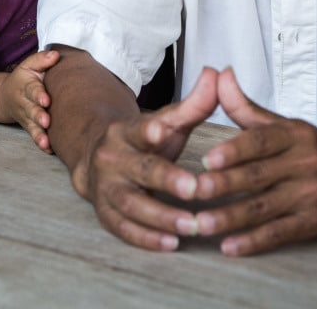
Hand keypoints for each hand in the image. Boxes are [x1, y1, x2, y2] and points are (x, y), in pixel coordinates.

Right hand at [0, 49, 59, 152]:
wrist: (5, 96)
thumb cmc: (24, 78)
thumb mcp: (29, 65)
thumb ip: (41, 60)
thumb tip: (55, 55)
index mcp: (26, 85)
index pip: (32, 89)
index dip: (38, 95)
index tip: (46, 100)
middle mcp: (25, 102)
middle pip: (31, 110)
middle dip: (38, 116)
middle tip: (46, 121)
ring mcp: (26, 116)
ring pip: (32, 126)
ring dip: (39, 134)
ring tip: (46, 141)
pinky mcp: (30, 127)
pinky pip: (34, 136)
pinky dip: (40, 143)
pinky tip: (48, 149)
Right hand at [78, 67, 218, 251]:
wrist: (98, 159)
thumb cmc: (145, 141)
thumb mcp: (167, 121)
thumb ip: (194, 104)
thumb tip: (218, 73)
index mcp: (128, 131)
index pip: (139, 129)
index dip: (149, 130)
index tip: (161, 131)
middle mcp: (113, 158)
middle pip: (139, 171)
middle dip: (166, 181)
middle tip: (194, 189)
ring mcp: (106, 187)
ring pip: (131, 205)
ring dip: (161, 218)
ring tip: (192, 226)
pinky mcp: (105, 212)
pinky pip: (122, 228)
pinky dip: (145, 238)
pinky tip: (171, 243)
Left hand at [191, 69, 316, 255]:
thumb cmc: (307, 145)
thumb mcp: (280, 122)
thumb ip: (243, 104)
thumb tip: (218, 74)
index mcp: (294, 135)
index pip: (261, 141)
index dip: (234, 151)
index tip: (206, 159)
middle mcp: (305, 164)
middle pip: (259, 176)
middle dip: (225, 185)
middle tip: (193, 191)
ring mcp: (310, 196)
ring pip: (265, 208)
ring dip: (231, 218)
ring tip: (201, 223)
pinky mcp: (313, 223)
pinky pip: (280, 233)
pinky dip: (253, 242)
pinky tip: (228, 247)